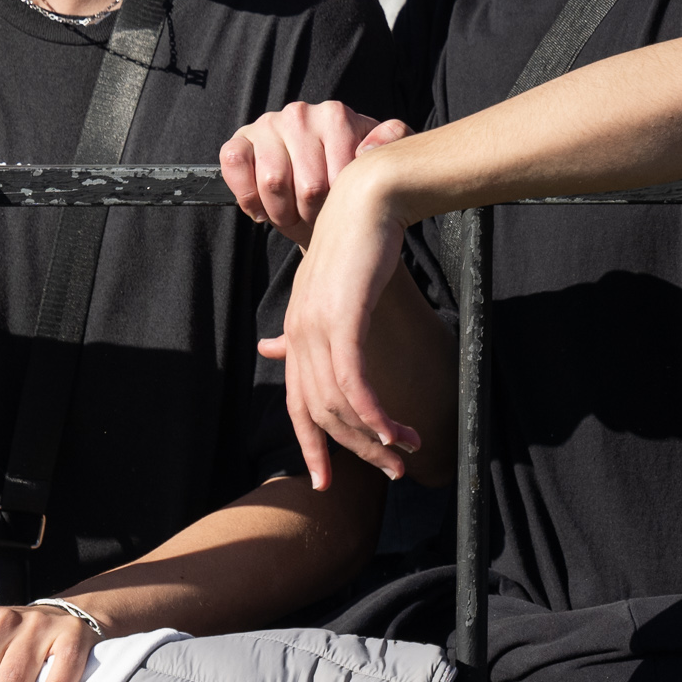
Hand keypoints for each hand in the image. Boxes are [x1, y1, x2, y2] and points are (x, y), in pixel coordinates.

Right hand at [221, 102, 408, 245]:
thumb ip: (394, 142)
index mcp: (335, 115)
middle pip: (307, 186)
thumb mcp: (380, 162)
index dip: (339, 207)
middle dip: (312, 215)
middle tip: (315, 218)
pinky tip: (264, 207)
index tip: (340, 211)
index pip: (338, 177)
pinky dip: (249, 196)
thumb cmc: (348, 181)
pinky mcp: (240, 140)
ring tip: (293, 214)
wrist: (319, 193)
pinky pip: (236, 165)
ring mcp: (267, 124)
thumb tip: (368, 149)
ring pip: (272, 182)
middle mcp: (300, 113)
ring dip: (282, 212)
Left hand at [260, 165, 419, 486]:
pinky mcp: (342, 319)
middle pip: (319, 413)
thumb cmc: (359, 242)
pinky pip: (354, 383)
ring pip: (339, 405)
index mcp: (298, 330)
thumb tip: (273, 349)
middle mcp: (300, 333)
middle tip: (391, 472)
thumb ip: (311, 326)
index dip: (311, 446)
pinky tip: (398, 431)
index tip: (326, 482)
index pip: (296, 403)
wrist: (370, 198)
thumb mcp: (331, 289)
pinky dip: (376, 414)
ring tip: (407, 452)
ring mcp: (317, 328)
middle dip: (355, 451)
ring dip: (375, 437)